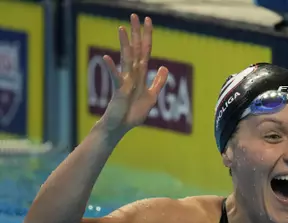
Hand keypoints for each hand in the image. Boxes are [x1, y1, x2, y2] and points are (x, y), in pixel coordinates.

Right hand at [100, 13, 168, 133]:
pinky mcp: (118, 90)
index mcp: (140, 74)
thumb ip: (158, 82)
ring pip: (126, 59)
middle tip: (134, 15)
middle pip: (136, 50)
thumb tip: (164, 67)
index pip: (145, 51)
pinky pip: (115, 78)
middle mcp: (132, 74)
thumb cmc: (133, 112)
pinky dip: (112, 68)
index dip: (147, 36)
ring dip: (124, 44)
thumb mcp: (152, 96)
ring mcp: (125, 81)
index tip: (148, 20)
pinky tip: (107, 58)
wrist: (121, 126)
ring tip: (121, 28)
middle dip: (136, 33)